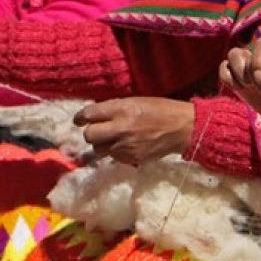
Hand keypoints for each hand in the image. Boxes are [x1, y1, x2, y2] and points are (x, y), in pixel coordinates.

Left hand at [73, 97, 194, 165]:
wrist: (182, 128)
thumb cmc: (161, 110)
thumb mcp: (137, 101)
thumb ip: (115, 108)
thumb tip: (95, 114)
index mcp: (122, 109)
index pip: (89, 114)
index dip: (80, 117)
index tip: (78, 120)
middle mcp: (121, 128)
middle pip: (89, 135)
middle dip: (91, 132)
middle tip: (98, 130)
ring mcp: (126, 146)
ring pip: (98, 149)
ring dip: (102, 144)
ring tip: (115, 138)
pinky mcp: (131, 159)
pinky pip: (113, 157)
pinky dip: (116, 152)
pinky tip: (128, 145)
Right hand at [218, 39, 260, 145]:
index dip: (259, 62)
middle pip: (240, 53)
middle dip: (247, 73)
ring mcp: (253, 71)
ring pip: (231, 61)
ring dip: (238, 77)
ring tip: (257, 91)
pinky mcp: (246, 85)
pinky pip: (226, 74)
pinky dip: (228, 80)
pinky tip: (242, 90)